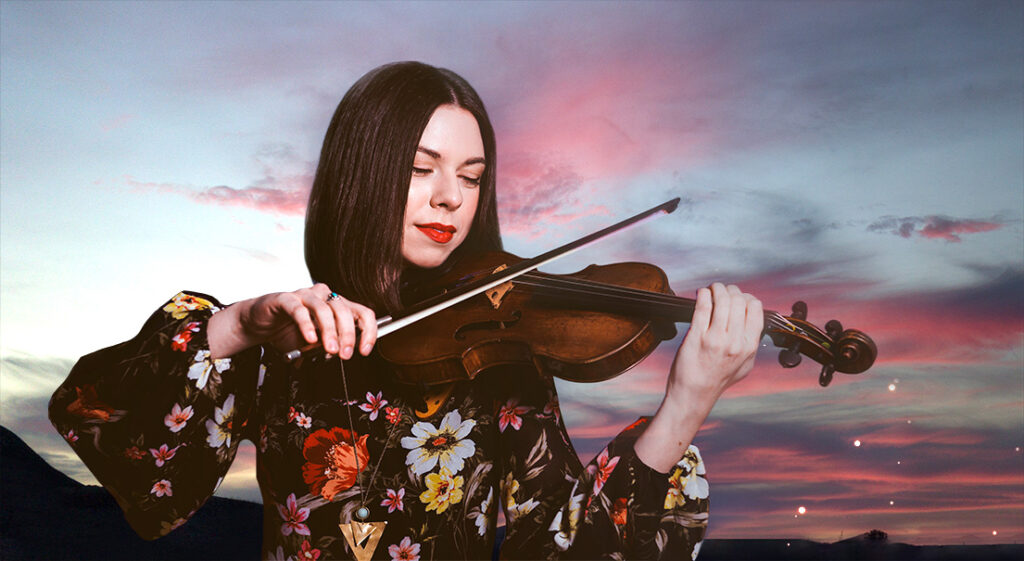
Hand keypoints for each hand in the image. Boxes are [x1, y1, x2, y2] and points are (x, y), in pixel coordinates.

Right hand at [207, 283, 377, 359]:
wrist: (259, 324)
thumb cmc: (288, 331)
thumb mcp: (315, 344)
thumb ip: (329, 345)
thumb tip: (343, 351)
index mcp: (336, 305)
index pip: (361, 312)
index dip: (368, 331)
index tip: (365, 350)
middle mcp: (323, 296)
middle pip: (344, 310)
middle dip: (348, 334)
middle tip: (346, 353)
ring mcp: (304, 295)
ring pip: (324, 309)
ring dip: (330, 331)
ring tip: (330, 349)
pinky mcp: (285, 299)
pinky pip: (299, 309)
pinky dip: (306, 325)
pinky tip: (309, 339)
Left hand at [635, 282, 761, 471]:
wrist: (694, 394)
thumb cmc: (717, 380)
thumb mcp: (744, 365)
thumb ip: (750, 343)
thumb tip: (753, 321)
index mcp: (749, 346)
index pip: (755, 308)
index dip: (747, 297)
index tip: (738, 297)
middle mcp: (734, 341)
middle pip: (739, 300)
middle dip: (731, 290)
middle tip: (722, 290)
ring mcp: (715, 338)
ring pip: (722, 300)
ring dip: (717, 288)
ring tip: (712, 289)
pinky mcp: (696, 336)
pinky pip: (702, 306)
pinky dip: (703, 294)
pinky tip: (701, 294)